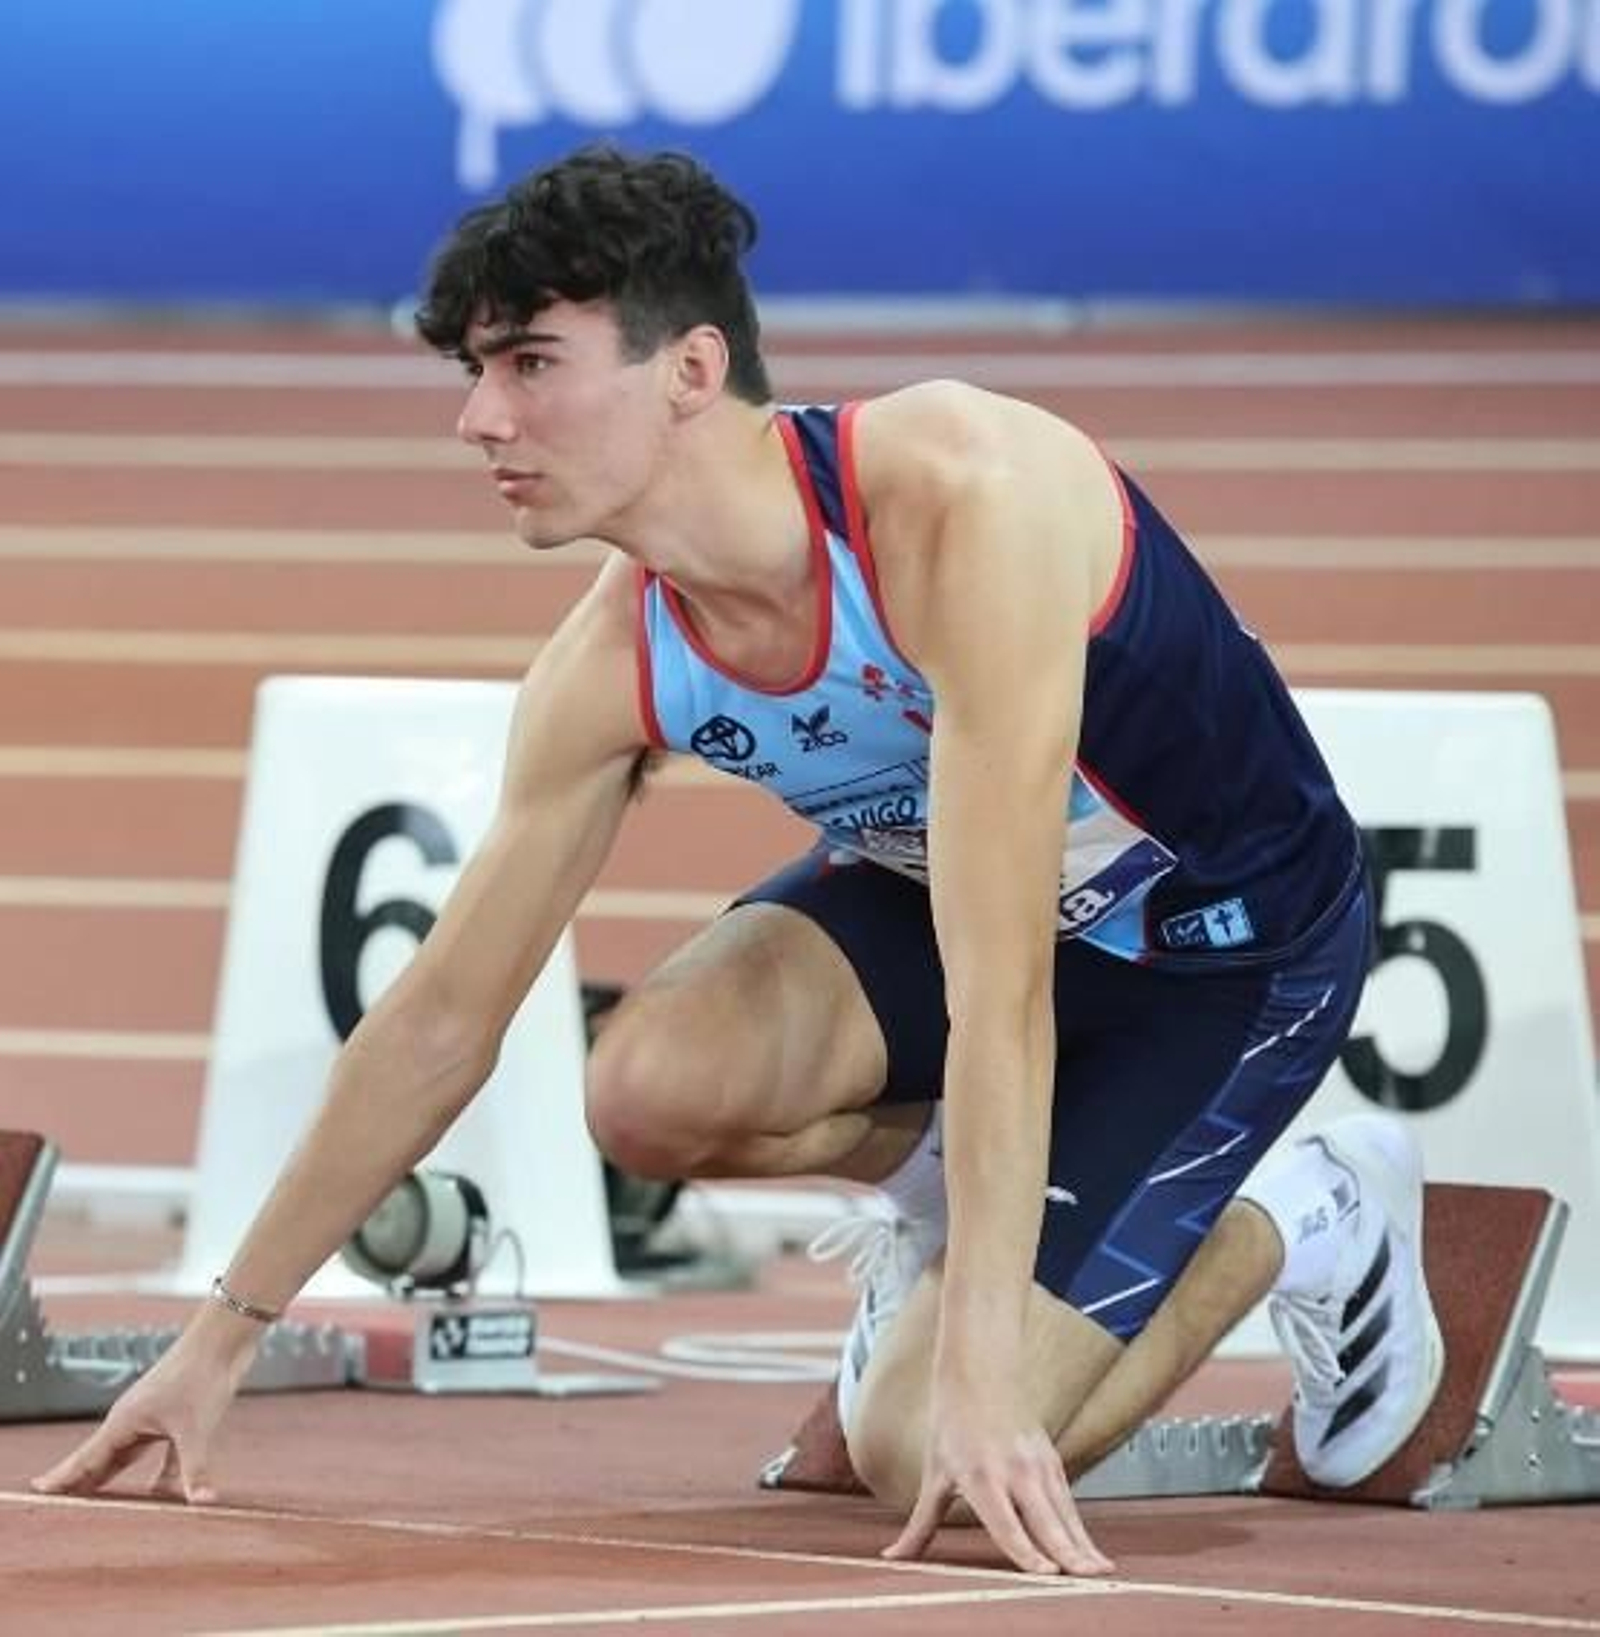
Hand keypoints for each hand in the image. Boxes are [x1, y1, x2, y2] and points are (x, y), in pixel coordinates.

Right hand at [31, 1326, 248, 1503]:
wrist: (224, 1339)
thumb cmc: (202, 1373)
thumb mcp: (195, 1428)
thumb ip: (194, 1469)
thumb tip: (201, 1502)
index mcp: (125, 1421)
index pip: (86, 1458)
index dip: (64, 1477)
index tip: (39, 1491)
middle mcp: (133, 1420)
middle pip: (100, 1459)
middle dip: (81, 1483)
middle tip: (60, 1508)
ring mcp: (154, 1418)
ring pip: (127, 1456)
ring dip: (113, 1477)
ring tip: (94, 1501)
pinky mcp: (177, 1417)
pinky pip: (158, 1454)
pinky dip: (157, 1474)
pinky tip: (157, 1493)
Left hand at [883, 1381, 1114, 1576]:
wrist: (978, 1370)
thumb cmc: (951, 1423)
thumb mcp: (935, 1475)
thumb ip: (921, 1525)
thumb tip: (892, 1556)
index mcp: (982, 1476)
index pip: (1007, 1524)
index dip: (1026, 1551)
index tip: (1045, 1574)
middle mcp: (1014, 1471)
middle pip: (1045, 1521)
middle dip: (1067, 1553)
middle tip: (1086, 1579)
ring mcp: (1037, 1465)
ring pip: (1064, 1514)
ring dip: (1083, 1546)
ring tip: (1099, 1574)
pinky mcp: (1052, 1461)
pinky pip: (1069, 1504)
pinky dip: (1082, 1531)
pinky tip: (1093, 1556)